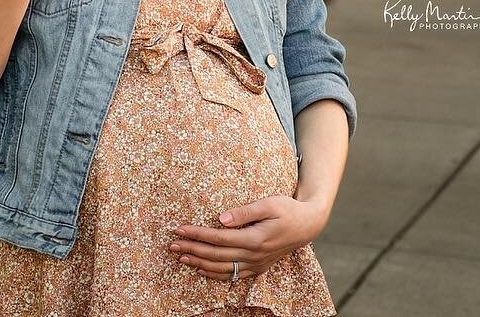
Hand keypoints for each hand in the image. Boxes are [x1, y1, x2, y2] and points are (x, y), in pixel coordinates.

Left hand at [169, 195, 329, 279]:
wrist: (308, 225)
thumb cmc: (287, 209)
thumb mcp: (269, 204)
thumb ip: (245, 212)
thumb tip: (221, 219)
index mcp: (255, 239)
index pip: (219, 238)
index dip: (197, 234)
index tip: (180, 229)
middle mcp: (254, 255)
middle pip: (216, 255)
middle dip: (192, 249)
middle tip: (172, 244)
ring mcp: (256, 264)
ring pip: (222, 268)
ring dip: (199, 263)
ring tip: (181, 257)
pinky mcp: (258, 267)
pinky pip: (233, 275)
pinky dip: (215, 274)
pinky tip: (202, 270)